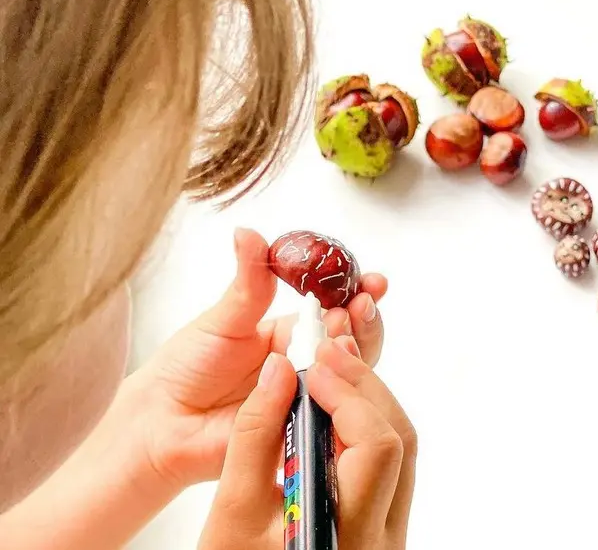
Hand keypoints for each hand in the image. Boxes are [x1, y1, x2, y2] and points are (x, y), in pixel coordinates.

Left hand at [125, 228, 387, 490]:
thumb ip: (249, 280)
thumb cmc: (187, 367)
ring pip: (349, 376)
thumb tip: (248, 232)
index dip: (356, 293)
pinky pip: (331, 415)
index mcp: (290, 334)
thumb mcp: (224, 317)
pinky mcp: (301, 429)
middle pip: (353, 341)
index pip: (336, 309)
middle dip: (365, 319)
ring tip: (343, 329)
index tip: (371, 281)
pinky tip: (337, 376)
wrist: (161, 419)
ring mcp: (305, 397)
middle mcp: (304, 365)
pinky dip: (342, 395)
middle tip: (361, 302)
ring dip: (356, 350)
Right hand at [197, 337, 416, 548]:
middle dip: (363, 386)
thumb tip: (278, 372)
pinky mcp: (381, 529)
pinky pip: (387, 466)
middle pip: (399, 440)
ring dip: (367, 403)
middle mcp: (384, 540)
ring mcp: (389, 536)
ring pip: (399, 450)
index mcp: (349, 537)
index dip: (348, 393)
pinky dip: (363, 428)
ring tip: (329, 372)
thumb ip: (255, 437)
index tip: (313, 364)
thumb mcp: (230, 516)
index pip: (376, 446)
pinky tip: (333, 413)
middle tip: (327, 353)